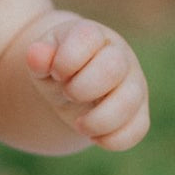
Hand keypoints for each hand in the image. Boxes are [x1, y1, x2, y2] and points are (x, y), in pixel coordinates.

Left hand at [26, 18, 148, 150]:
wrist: (73, 85)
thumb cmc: (57, 67)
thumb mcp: (42, 59)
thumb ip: (38, 56)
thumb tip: (36, 54)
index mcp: (93, 35)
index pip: (87, 37)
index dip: (66, 60)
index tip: (56, 72)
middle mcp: (120, 56)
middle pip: (112, 68)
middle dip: (81, 88)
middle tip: (67, 94)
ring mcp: (133, 84)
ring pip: (129, 101)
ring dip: (98, 120)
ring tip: (79, 124)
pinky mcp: (138, 112)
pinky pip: (138, 128)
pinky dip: (113, 139)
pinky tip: (94, 137)